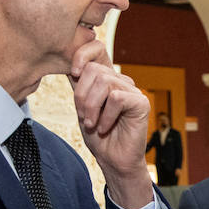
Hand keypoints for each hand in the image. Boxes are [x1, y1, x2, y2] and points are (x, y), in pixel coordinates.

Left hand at [70, 41, 153, 208]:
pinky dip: (105, 116)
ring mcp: (132, 90)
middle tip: (83, 116)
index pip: (96, 47)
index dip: (81, 54)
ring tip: (92, 123)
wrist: (113, 160)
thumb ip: (78, 84)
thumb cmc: (98, 136)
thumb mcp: (81, 105)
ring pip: (104, 81)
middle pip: (93, 69)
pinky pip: (116, 98)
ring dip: (91, 107)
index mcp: (106, 77)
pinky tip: (104, 127)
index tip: (74, 73)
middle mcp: (120, 80)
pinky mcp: (141, 103)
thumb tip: (67, 63)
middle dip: (81, 95)